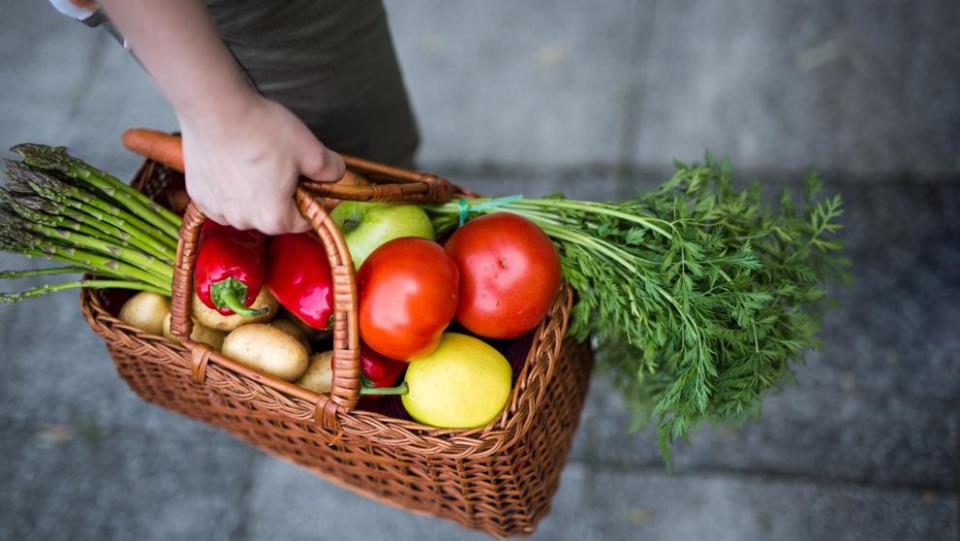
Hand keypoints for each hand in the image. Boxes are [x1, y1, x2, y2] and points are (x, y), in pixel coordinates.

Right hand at [179, 93, 344, 233]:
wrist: (214, 108)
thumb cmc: (261, 130)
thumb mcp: (310, 149)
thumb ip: (331, 169)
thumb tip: (336, 174)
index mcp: (274, 218)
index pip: (304, 221)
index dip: (314, 203)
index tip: (315, 185)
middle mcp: (244, 221)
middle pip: (273, 216)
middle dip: (284, 197)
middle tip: (285, 166)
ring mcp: (217, 209)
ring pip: (246, 207)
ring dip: (256, 192)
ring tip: (258, 162)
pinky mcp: (198, 194)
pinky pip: (223, 198)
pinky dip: (231, 187)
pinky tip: (234, 163)